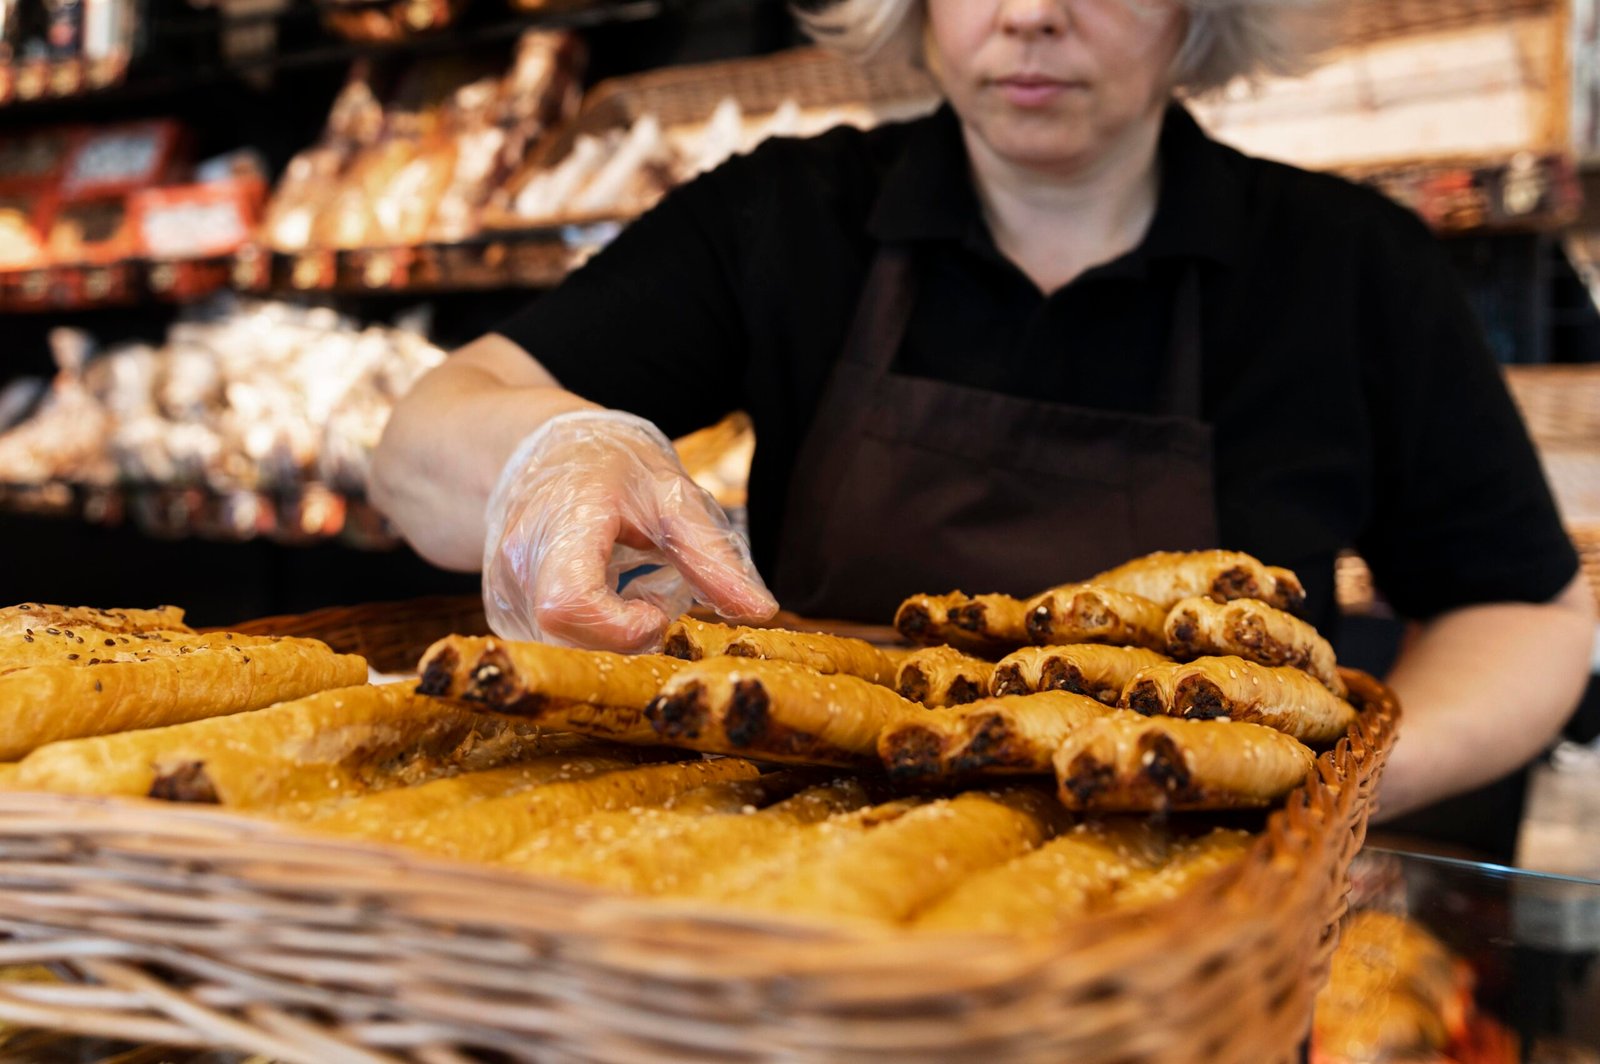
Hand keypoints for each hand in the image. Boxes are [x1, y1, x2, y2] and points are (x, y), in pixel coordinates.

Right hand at [482, 410, 776, 651]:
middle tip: (652, 596)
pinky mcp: (502, 612)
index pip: (569, 604)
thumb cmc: (612, 469)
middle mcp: (518, 562)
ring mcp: (502, 590)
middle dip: (626, 635)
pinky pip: (552, 645)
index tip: (656, 608)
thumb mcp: (673, 497)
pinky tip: (599, 595)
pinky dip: (588, 634)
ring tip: (623, 584)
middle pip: (572, 638)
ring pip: (564, 649)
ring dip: (609, 635)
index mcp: (562, 523)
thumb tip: (761, 611)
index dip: (621, 627)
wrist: (541, 452)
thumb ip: (713, 556)